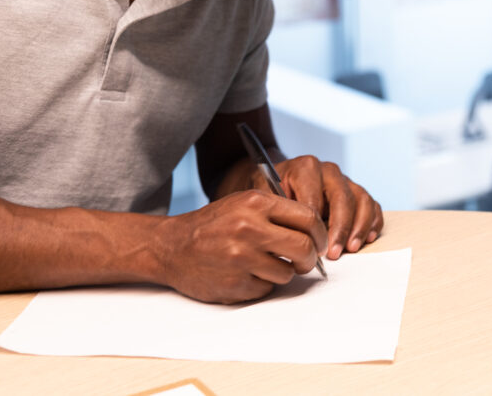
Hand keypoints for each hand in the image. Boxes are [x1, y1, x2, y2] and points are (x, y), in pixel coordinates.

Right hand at [155, 189, 326, 303]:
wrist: (171, 247)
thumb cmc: (213, 225)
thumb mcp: (243, 204)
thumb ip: (277, 211)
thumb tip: (316, 230)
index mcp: (255, 203)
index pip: (308, 218)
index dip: (320, 233)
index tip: (319, 242)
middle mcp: (249, 228)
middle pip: (304, 248)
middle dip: (310, 258)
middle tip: (305, 261)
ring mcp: (240, 258)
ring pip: (287, 273)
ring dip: (283, 273)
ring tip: (265, 265)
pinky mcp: (234, 283)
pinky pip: (266, 289)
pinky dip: (262, 285)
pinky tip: (246, 274)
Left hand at [267, 155, 383, 259]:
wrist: (277, 182)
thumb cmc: (271, 192)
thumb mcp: (266, 198)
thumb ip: (278, 212)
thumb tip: (291, 237)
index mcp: (305, 168)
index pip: (315, 197)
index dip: (315, 224)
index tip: (312, 246)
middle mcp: (328, 171)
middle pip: (342, 197)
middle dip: (340, 228)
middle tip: (334, 252)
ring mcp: (344, 180)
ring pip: (361, 199)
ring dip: (359, 226)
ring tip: (351, 248)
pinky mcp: (356, 191)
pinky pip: (371, 204)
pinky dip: (372, 221)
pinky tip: (367, 238)